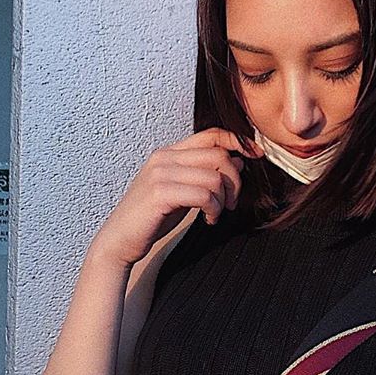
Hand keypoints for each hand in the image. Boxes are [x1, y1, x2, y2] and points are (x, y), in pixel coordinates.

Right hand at [89, 126, 261, 267]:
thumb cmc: (152, 217)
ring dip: (223, 200)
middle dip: (234, 182)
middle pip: (218, 155)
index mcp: (170, 153)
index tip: (255, 155)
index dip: (237, 141)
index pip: (211, 135)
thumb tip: (238, 161)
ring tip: (215, 214)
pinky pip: (204, 194)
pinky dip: (214, 209)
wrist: (120, 240)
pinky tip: (208, 220)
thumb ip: (205, 174)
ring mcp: (160, 174)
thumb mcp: (183, 191)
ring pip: (214, 176)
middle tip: (231, 203)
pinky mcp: (160, 193)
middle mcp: (164, 157)